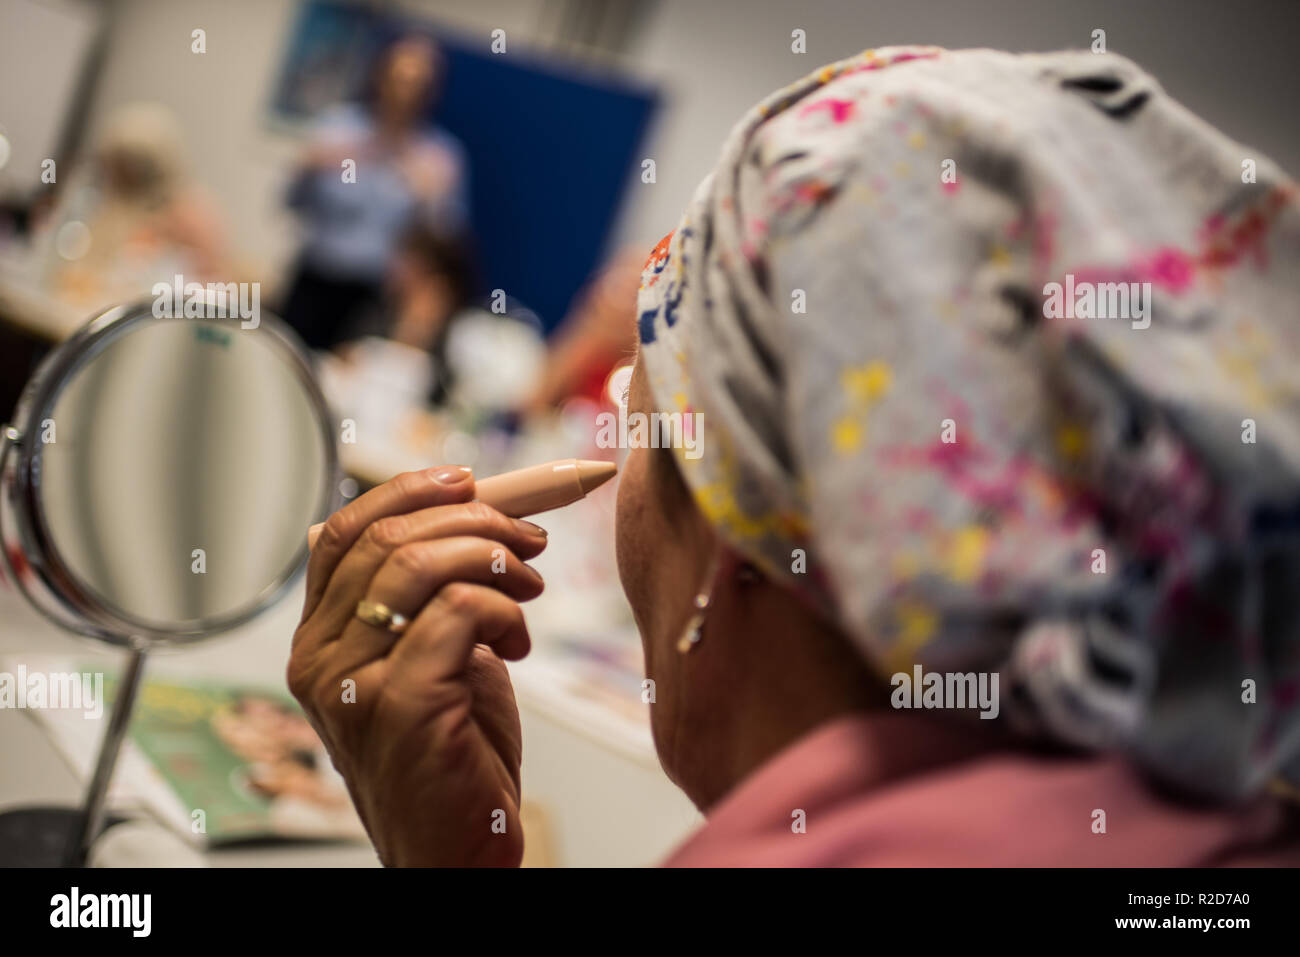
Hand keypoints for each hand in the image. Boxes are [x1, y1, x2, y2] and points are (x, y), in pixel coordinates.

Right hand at [287, 465, 547, 865]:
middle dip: (476, 519)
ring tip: (528, 588)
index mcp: (318, 639)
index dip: (410, 490)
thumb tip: (465, 504)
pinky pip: (456, 611)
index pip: (343, 531)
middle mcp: (319, 658)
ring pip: (420, 564)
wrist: (459, 850)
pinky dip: (502, 607)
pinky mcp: (401, 706)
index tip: (473, 480)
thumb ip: (431, 589)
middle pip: (388, 538)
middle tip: (529, 539)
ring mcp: (353, 684)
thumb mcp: (436, 652)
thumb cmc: (454, 751)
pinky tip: (517, 641)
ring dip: (494, 558)